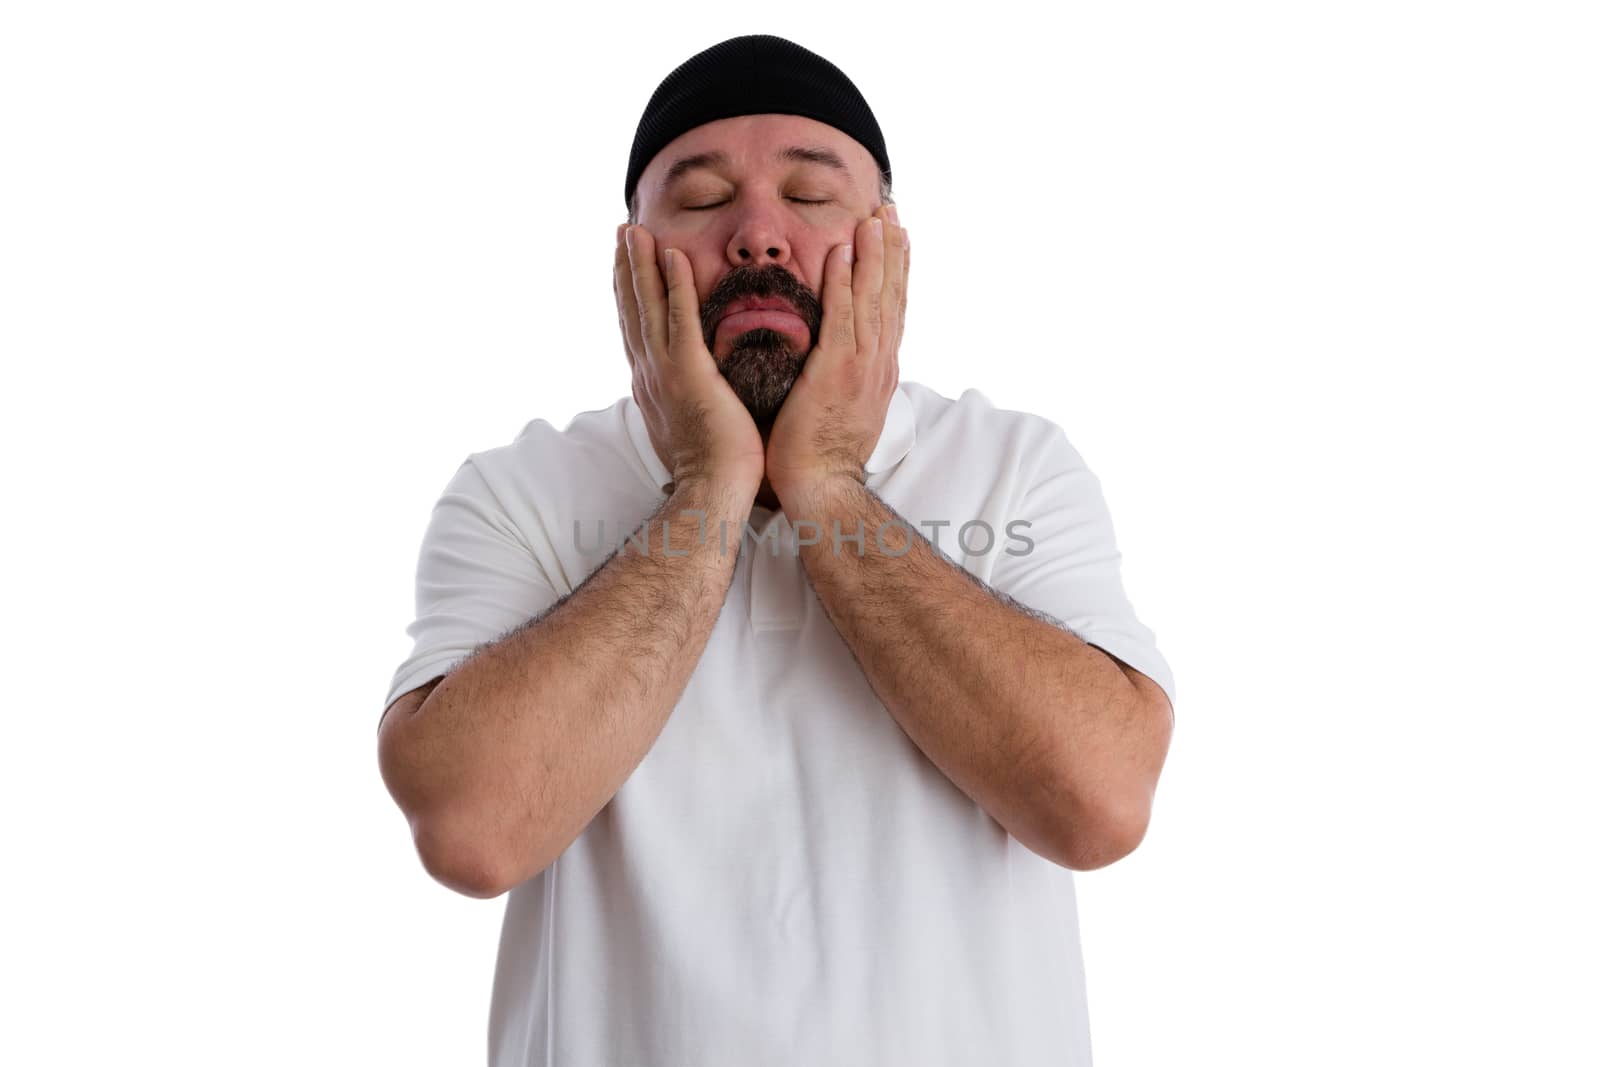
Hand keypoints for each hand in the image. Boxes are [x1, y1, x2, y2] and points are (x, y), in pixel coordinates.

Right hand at [614, 223, 765, 494]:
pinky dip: (674, 284)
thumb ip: (685, 406)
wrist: (712, 492)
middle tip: (621, 232)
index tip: (624, 264)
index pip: (636, 330)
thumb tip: (689, 399)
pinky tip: (671, 253)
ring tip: (634, 230)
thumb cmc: (712, 470)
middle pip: (632, 310)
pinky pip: (680, 318)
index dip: (628, 294)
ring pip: (648, 306)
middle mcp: (649, 373)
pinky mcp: (688, 371)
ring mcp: (665, 371)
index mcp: (651, 386)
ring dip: (639, 264)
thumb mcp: (690, 430)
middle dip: (625, 269)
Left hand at [765, 204, 908, 507]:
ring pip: (874, 298)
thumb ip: (846, 377)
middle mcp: (879, 362)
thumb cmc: (822, 454)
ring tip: (875, 216)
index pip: (892, 309)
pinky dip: (847, 282)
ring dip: (875, 253)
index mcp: (880, 370)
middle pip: (891, 294)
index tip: (897, 235)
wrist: (820, 487)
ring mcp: (862, 366)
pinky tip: (845, 251)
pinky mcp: (836, 371)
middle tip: (891, 209)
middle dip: (893, 249)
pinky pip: (844, 317)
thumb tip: (842, 359)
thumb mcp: (844, 408)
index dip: (896, 269)